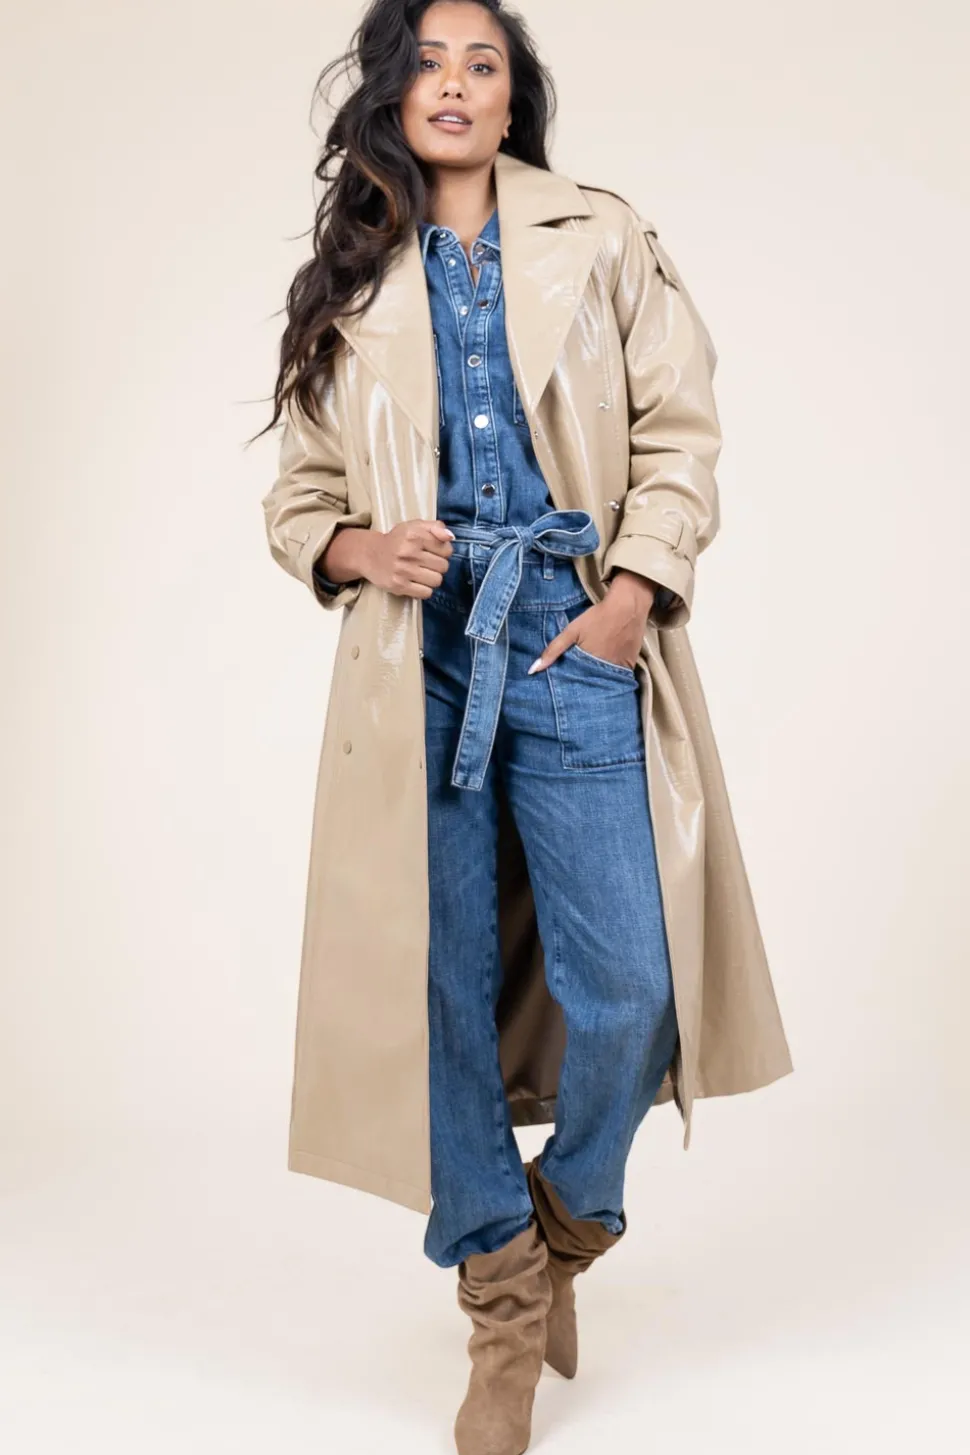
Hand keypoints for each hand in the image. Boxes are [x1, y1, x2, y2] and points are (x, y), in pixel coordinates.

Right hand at [325, 519, 454, 598]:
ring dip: (432, 578)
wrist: (370, 554)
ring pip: (436, 581)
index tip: (433, 551)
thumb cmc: (397, 540)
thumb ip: (436, 527)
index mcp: (415, 535)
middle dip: (438, 566)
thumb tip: (451, 537)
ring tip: (422, 573)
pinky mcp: (398, 585)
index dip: (443, 552)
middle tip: (427, 563)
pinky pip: (426, 593)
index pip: (447, 550)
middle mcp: (408, 552)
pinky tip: (416, 582)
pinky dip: (424, 589)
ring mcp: (403, 570)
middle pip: (443, 567)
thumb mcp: (415, 526)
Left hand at [527, 570, 654, 673]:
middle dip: (582, 683)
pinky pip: (618, 676)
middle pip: (590, 683)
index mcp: (588, 665)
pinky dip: (611, 675)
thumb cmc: (598, 617)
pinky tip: (606, 670)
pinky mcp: (630, 666)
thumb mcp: (572, 631)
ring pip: (604, 681)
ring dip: (597, 680)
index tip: (563, 687)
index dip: (569, 684)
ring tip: (590, 677)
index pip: (575, 683)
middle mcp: (605, 671)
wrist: (628, 606)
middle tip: (576, 684)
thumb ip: (553, 650)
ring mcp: (619, 669)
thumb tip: (533, 670)